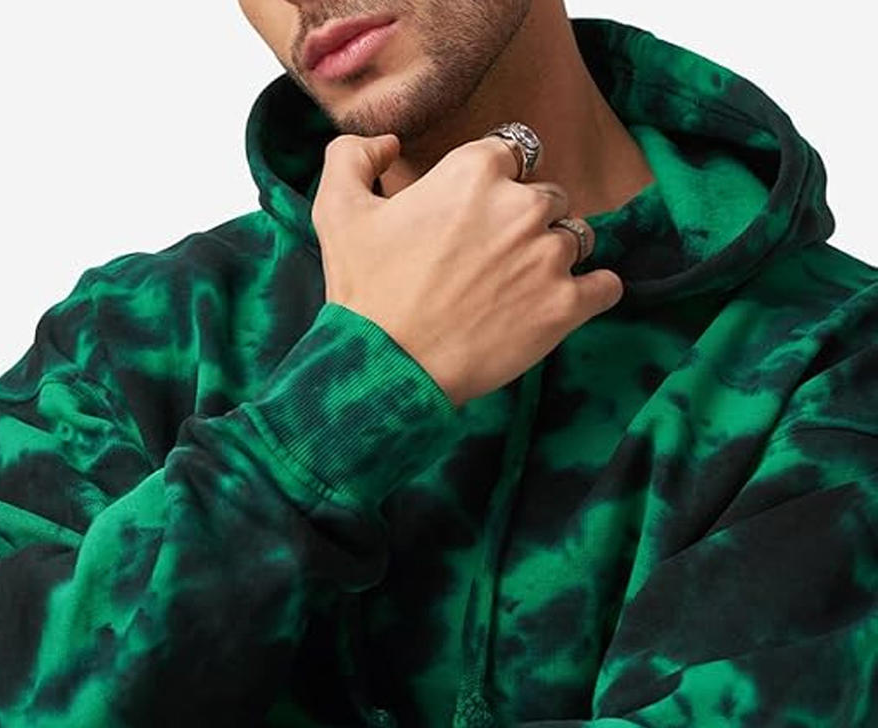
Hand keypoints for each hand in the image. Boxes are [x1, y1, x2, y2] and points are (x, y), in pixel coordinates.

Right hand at [311, 132, 623, 408]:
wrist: (390, 368)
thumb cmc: (365, 293)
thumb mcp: (336, 211)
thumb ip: (354, 156)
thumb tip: (387, 144)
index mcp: (475, 171)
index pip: (514, 150)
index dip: (498, 180)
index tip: (479, 212)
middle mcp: (522, 206)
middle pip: (548, 196)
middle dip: (527, 220)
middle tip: (493, 258)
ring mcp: (549, 257)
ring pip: (577, 237)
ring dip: (555, 255)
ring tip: (520, 286)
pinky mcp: (566, 306)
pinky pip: (606, 285)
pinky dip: (594, 292)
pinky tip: (568, 303)